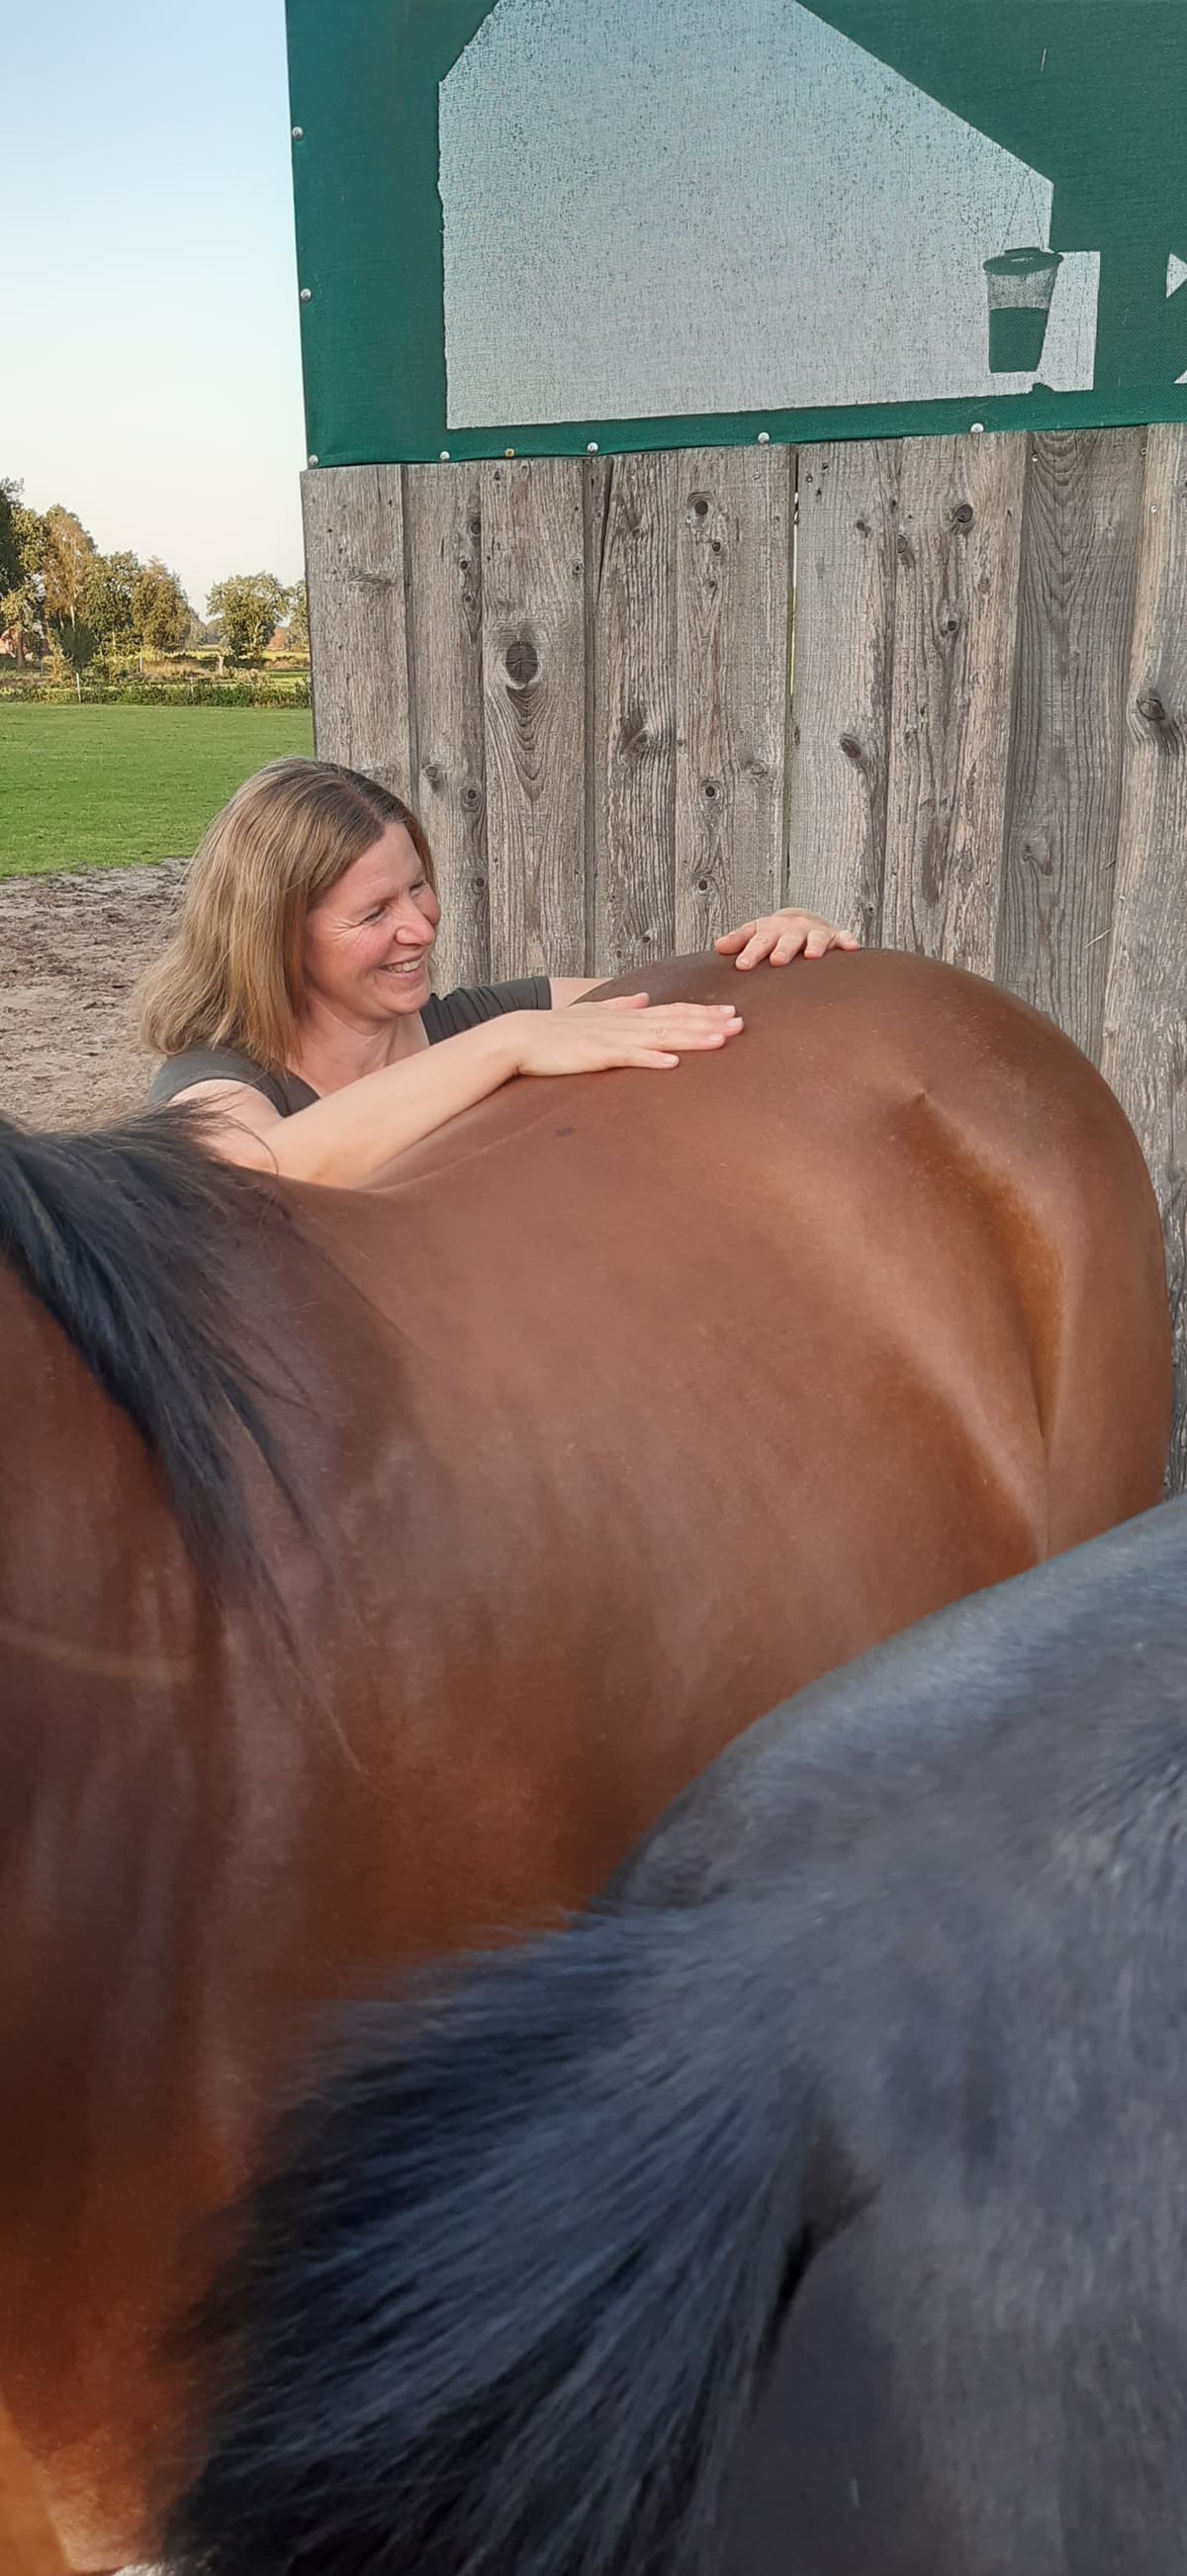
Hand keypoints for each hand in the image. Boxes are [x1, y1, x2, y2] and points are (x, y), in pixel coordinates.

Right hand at [506, 1001, 742, 1076]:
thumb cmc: (555, 1031)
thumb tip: (643, 997)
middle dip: (708, 1023)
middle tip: (741, 1024)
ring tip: (720, 1040)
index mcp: (626, 1015)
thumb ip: (621, 1005)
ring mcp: (612, 1038)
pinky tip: (673, 1063)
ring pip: (659, 1037)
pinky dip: (651, 1059)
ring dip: (691, 1038)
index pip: (672, 1011)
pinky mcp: (597, 1055)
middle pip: (674, 1021)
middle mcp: (624, 1023)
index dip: (702, 1012)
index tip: (730, 1013)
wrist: (520, 1037)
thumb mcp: (593, 1013)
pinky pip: (629, 1057)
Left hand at [716, 909, 858, 969]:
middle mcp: (793, 929)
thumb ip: (739, 940)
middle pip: (786, 940)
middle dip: (783, 949)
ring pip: (815, 938)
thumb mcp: (756, 933)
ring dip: (814, 946)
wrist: (803, 920)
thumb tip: (718, 946)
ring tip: (812, 956)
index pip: (758, 940)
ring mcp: (815, 932)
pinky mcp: (835, 937)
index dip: (750, 952)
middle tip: (777, 961)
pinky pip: (843, 938)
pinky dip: (847, 941)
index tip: (742, 965)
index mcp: (771, 930)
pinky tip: (851, 947)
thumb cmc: (775, 934)